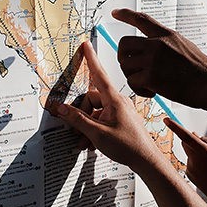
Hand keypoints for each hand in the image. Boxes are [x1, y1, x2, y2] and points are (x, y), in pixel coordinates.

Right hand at [57, 42, 163, 172]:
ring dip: (86, 126)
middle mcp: (118, 102)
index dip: (90, 59)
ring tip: (83, 142)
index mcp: (114, 100)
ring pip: (95, 113)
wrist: (146, 161)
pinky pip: (102, 120)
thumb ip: (77, 120)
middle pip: (91, 100)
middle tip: (75, 131)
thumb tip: (60, 109)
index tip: (86, 45)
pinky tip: (91, 144)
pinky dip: (94, 130)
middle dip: (80, 115)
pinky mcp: (121, 121)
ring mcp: (120, 112)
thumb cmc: (128, 146)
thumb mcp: (97, 133)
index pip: (98, 75)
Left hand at [113, 8, 206, 107]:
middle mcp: (157, 44)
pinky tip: (153, 92)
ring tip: (148, 84)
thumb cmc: (202, 71)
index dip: (126, 14)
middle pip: (123, 44)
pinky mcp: (151, 76)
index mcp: (166, 35)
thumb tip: (154, 48)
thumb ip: (167, 44)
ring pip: (126, 65)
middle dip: (123, 58)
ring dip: (133, 77)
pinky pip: (133, 82)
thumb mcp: (185, 46)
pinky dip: (140, 90)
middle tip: (133, 69)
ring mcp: (153, 59)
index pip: (142, 19)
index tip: (114, 12)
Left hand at [164, 118, 206, 206]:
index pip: (186, 136)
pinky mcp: (188, 174)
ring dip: (198, 154)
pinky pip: (192, 162)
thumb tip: (196, 136)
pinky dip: (198, 163)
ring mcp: (189, 167)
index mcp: (203, 152)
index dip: (175, 127)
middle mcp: (194, 159)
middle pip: (186, 142)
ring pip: (190, 153)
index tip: (166, 119)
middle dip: (192, 140)